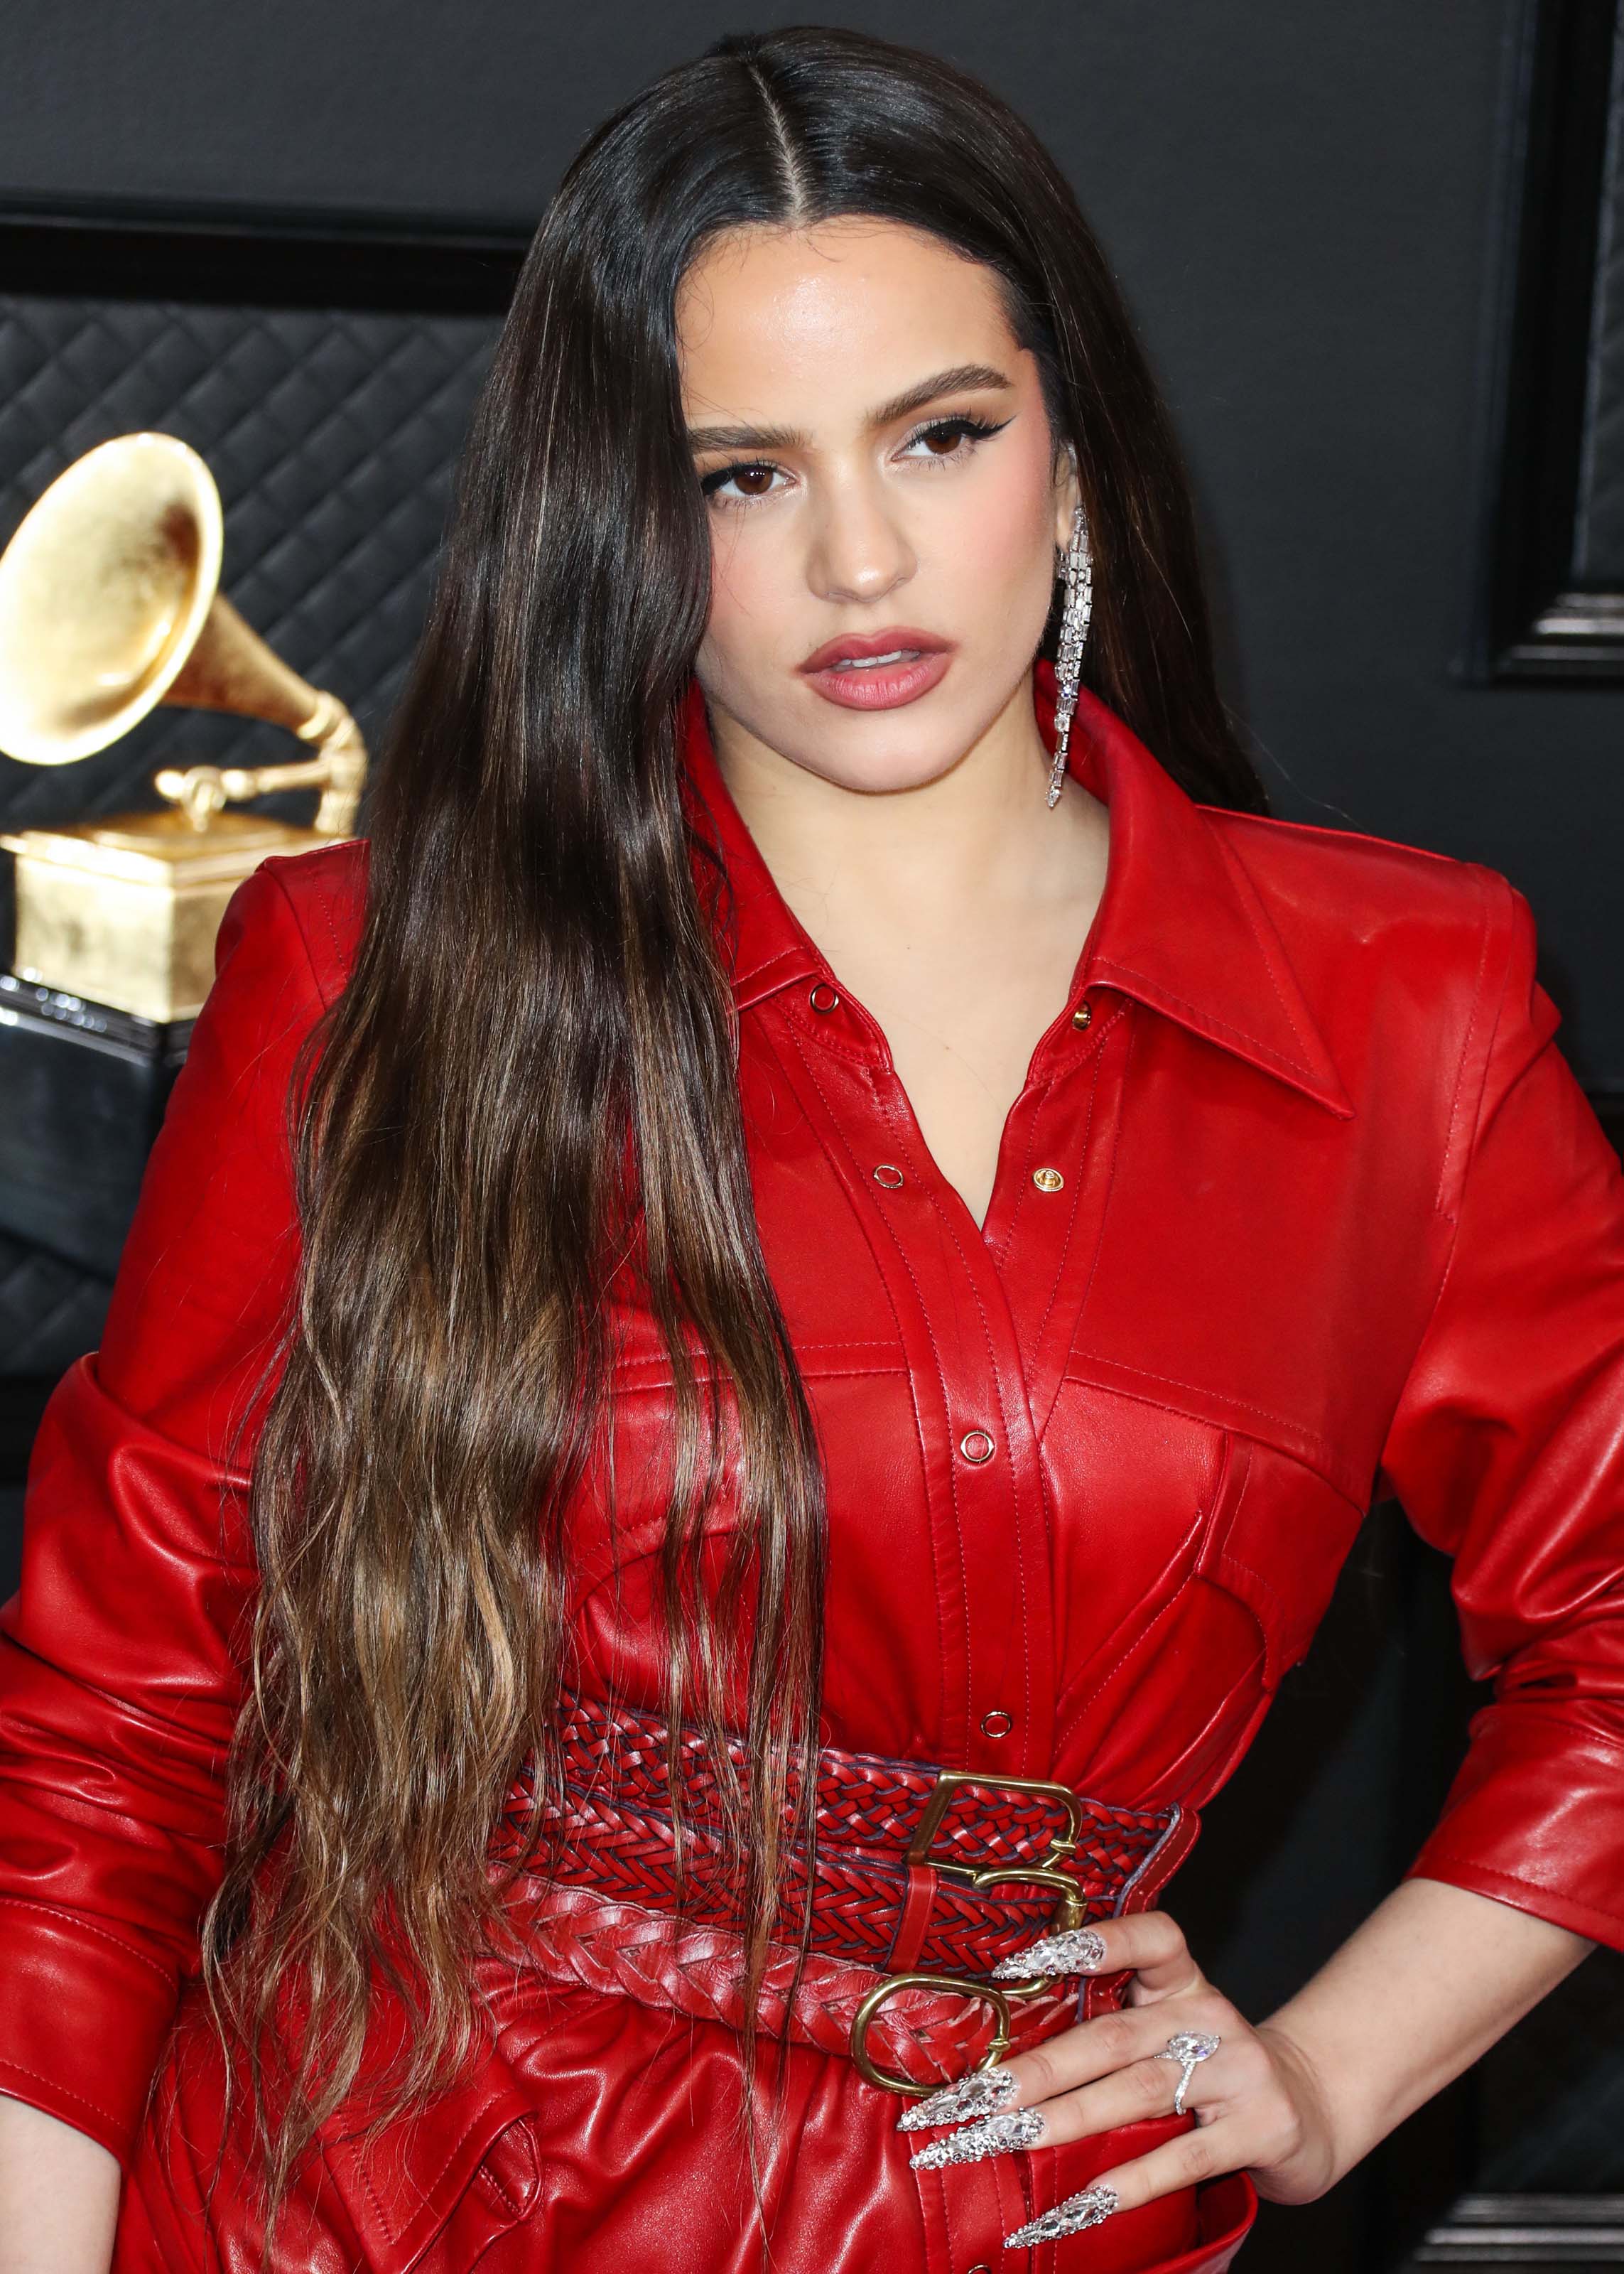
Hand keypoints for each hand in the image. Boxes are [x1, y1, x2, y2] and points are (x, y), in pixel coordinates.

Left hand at [896, 1911, 1338, 2244]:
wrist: (1310, 2109)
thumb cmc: (1214, 2071)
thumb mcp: (1173, 2033)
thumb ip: (1111, 2033)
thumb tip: (1005, 2067)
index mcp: (1183, 1983)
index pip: (1149, 1938)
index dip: (1091, 1943)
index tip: (1018, 1963)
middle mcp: (1209, 2017)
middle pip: (1112, 2035)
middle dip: (1036, 2068)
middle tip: (972, 2098)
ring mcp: (1238, 2070)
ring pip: (1138, 2091)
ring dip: (1066, 2119)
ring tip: (1006, 2139)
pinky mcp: (1258, 2129)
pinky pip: (1181, 2157)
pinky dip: (1127, 2182)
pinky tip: (1081, 2202)